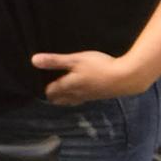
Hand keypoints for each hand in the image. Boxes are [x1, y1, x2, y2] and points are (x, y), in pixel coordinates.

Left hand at [32, 50, 148, 104]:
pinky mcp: (101, 96)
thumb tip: (33, 61)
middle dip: (53, 96)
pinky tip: (82, 91)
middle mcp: (77, 94)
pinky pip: (84, 98)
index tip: (39, 84)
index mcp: (68, 86)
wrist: (127, 77)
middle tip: (48, 89)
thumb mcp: (75, 60)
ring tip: (61, 92)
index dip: (44, 88)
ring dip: (65, 97)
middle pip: (60, 100)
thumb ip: (55, 61)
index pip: (51, 92)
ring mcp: (90, 97)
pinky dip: (78, 96)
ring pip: (72, 100)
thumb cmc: (99, 67)